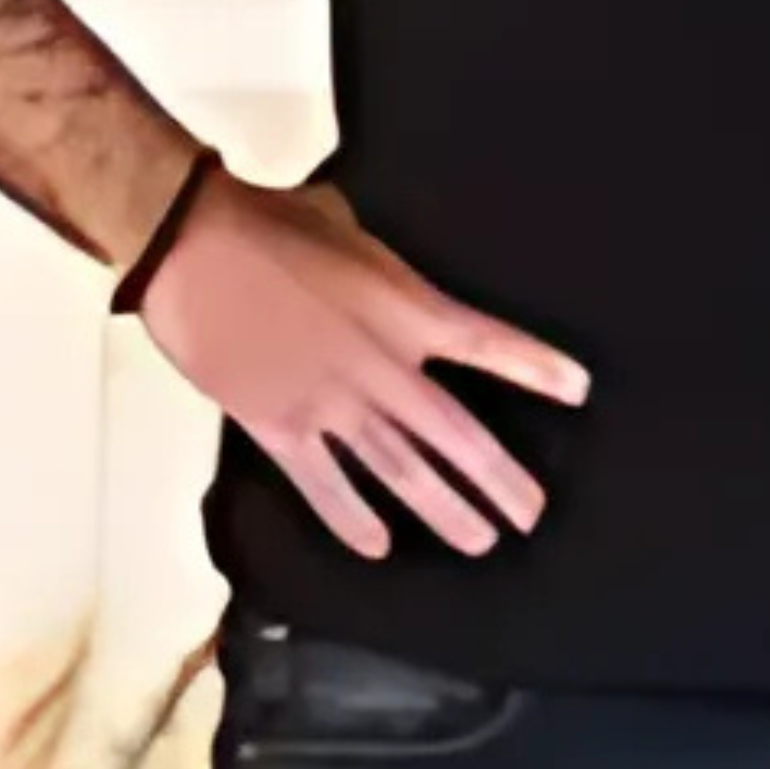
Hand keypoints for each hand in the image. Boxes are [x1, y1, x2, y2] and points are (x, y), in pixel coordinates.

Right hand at [134, 173, 591, 562]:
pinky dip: (352, 517)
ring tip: (481, 540)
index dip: (537, 367)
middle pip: (457, 435)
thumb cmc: (268, 223)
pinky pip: (324, 484)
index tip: (579, 390)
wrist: (190, 245)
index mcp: (406, 310)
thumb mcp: (350, 230)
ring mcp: (332, 402)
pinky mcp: (279, 425)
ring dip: (444, 510)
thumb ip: (384, 269)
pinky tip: (379, 546)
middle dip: (501, 480)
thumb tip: (387, 275)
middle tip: (532, 513)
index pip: (489, 344)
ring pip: (402, 471)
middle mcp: (381, 366)